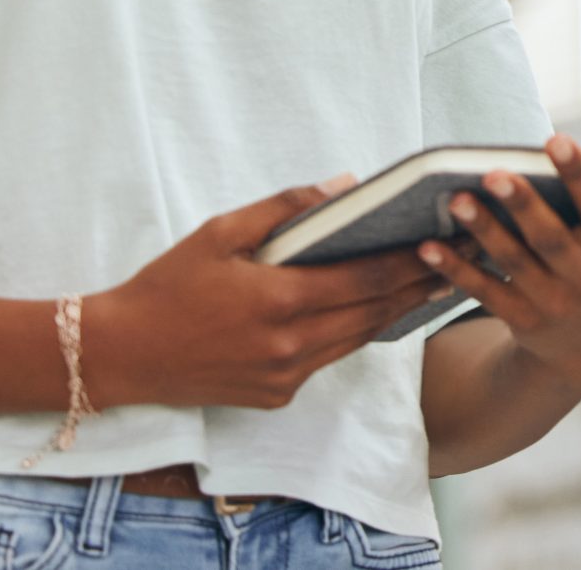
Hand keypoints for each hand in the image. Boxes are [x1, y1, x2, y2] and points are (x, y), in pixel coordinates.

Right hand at [84, 176, 450, 411]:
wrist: (122, 354)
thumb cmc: (168, 285)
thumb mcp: (220, 232)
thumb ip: (284, 208)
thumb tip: (342, 185)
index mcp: (280, 301)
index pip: (366, 279)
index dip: (410, 262)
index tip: (446, 242)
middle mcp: (290, 346)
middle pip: (372, 313)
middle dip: (416, 287)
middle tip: (457, 262)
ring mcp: (285, 377)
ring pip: (355, 341)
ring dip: (391, 313)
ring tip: (426, 285)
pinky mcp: (276, 396)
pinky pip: (327, 359)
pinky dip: (350, 334)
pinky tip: (369, 313)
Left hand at [419, 106, 580, 382]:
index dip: (580, 175)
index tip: (555, 139)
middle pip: (552, 239)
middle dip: (523, 206)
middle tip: (492, 170)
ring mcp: (553, 302)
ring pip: (514, 264)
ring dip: (484, 233)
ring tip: (455, 198)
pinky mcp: (519, 319)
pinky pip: (485, 293)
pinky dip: (455, 270)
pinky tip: (427, 245)